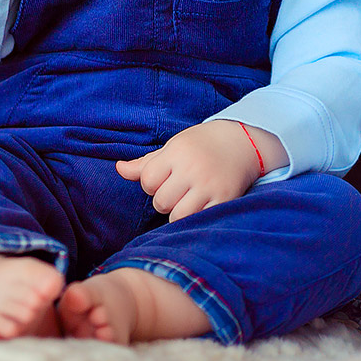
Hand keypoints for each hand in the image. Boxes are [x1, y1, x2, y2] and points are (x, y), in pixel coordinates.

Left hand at [115, 121, 269, 221]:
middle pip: (161, 201)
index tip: (164, 179)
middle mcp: (192, 168)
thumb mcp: (172, 147)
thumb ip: (144, 163)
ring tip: (186, 202)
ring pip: (178, 215)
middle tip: (177, 192)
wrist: (242, 142)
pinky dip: (196, 217)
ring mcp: (209, 185)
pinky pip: (200, 219)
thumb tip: (118, 169)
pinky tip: (201, 207)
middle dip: (165, 200)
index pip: (147, 180)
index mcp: (176, 153)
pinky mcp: (224, 198)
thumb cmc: (200, 146)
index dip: (152, 184)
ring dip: (178, 213)